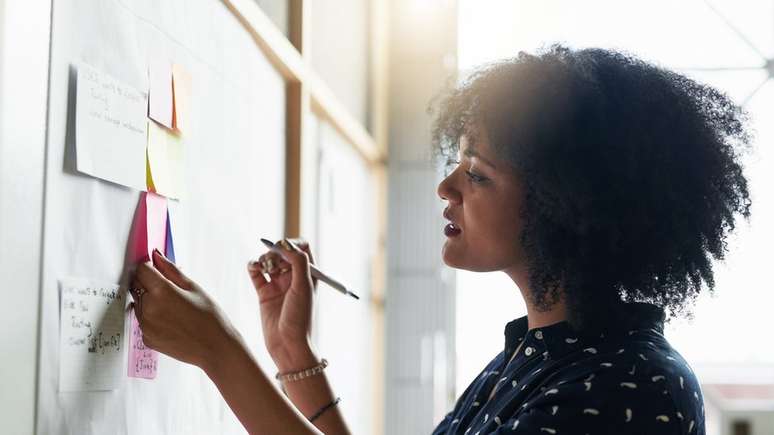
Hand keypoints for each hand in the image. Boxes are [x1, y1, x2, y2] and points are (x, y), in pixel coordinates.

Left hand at [132, 249, 239, 371]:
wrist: (215, 348)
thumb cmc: (210, 317)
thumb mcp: (193, 288)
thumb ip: (171, 270)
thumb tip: (156, 255)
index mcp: (161, 292)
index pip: (141, 269)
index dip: (149, 267)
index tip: (157, 270)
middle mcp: (148, 308)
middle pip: (137, 286)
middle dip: (148, 283)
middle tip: (169, 290)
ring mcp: (145, 326)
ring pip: (138, 304)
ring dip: (148, 300)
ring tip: (172, 308)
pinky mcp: (146, 339)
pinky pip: (142, 321)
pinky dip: (151, 317)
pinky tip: (170, 321)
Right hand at [247, 238, 318, 369]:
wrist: (288, 345)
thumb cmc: (301, 318)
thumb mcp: (303, 287)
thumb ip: (297, 262)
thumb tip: (285, 243)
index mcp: (308, 274)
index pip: (301, 247)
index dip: (291, 244)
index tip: (283, 250)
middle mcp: (294, 277)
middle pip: (282, 252)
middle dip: (275, 252)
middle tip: (272, 262)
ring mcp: (278, 285)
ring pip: (268, 261)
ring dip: (263, 258)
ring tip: (263, 268)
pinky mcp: (264, 293)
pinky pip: (256, 273)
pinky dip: (253, 266)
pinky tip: (253, 267)